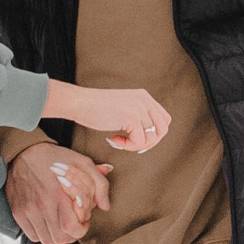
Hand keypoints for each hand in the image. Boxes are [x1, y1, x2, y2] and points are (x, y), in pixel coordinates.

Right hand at [8, 140, 110, 243]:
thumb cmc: (55, 158)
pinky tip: (47, 221)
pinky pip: (32, 236)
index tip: (83, 222)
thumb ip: (100, 184)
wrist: (24, 151)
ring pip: (46, 240)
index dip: (81, 230)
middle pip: (60, 238)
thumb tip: (106, 206)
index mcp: (59, 195)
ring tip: (60, 222)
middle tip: (73, 222)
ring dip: (56, 234)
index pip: (72, 229)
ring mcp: (28, 210)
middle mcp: (42, 206)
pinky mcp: (18, 212)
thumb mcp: (83, 163)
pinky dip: (42, 233)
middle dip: (71, 234)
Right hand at [44, 80, 174, 152]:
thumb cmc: (95, 109)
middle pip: (162, 129)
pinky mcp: (131, 117)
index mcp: (144, 96)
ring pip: (151, 138)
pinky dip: (126, 146)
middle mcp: (144, 100)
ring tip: (118, 141)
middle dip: (148, 142)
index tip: (138, 140)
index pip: (164, 119)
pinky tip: (112, 139)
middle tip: (130, 145)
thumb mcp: (123, 108)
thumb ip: (137, 116)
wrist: (79, 102)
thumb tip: (150, 139)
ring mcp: (139, 107)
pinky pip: (139, 142)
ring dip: (135, 145)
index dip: (154, 134)